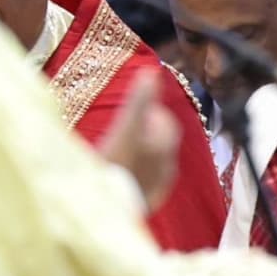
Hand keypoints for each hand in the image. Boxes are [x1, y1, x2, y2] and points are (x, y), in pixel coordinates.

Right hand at [98, 69, 178, 211]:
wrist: (107, 205)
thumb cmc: (117, 161)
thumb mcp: (127, 125)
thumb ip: (141, 98)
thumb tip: (152, 71)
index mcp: (166, 145)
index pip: (164, 120)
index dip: (146, 114)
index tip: (127, 115)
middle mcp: (168, 164)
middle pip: (157, 140)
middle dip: (143, 133)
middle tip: (118, 133)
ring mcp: (159, 184)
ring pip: (152, 160)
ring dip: (138, 154)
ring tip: (116, 154)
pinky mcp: (149, 199)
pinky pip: (145, 180)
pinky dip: (136, 173)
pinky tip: (119, 173)